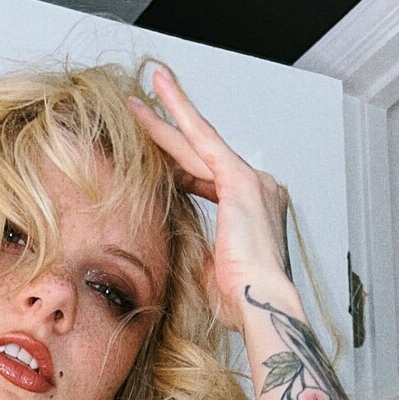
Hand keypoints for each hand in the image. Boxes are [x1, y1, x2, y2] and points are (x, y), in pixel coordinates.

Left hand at [127, 65, 297, 331]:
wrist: (260, 304)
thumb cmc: (239, 300)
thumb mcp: (209, 269)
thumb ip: (195, 246)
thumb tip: (171, 239)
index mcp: (251, 210)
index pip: (206, 180)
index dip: (178, 167)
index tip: (155, 158)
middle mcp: (257, 188)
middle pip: (201, 153)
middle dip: (170, 128)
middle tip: (143, 104)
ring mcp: (251, 180)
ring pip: (198, 140)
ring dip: (167, 115)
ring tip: (138, 99)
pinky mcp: (240, 179)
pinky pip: (202, 138)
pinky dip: (180, 114)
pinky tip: (159, 95)